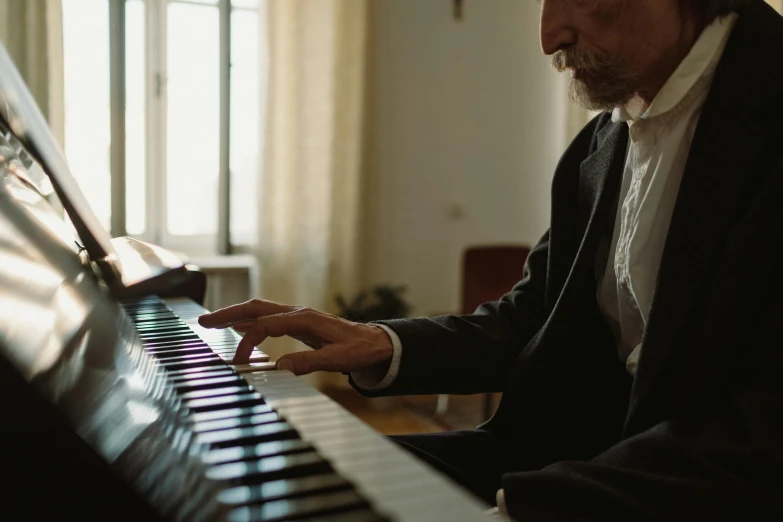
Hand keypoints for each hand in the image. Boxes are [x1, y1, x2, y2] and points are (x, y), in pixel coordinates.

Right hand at [197, 299, 393, 375]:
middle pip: (256, 307)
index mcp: (305, 319)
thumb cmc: (359, 350)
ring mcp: (298, 316)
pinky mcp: (299, 323)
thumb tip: (280, 367)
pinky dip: (249, 320)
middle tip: (203, 321)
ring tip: (212, 322)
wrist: (376, 342)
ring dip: (236, 314)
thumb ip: (310, 363)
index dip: (249, 342)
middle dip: (229, 313)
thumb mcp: (339, 360)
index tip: (239, 362)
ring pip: (260, 310)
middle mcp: (298, 313)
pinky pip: (268, 317)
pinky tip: (239, 327)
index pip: (266, 325)